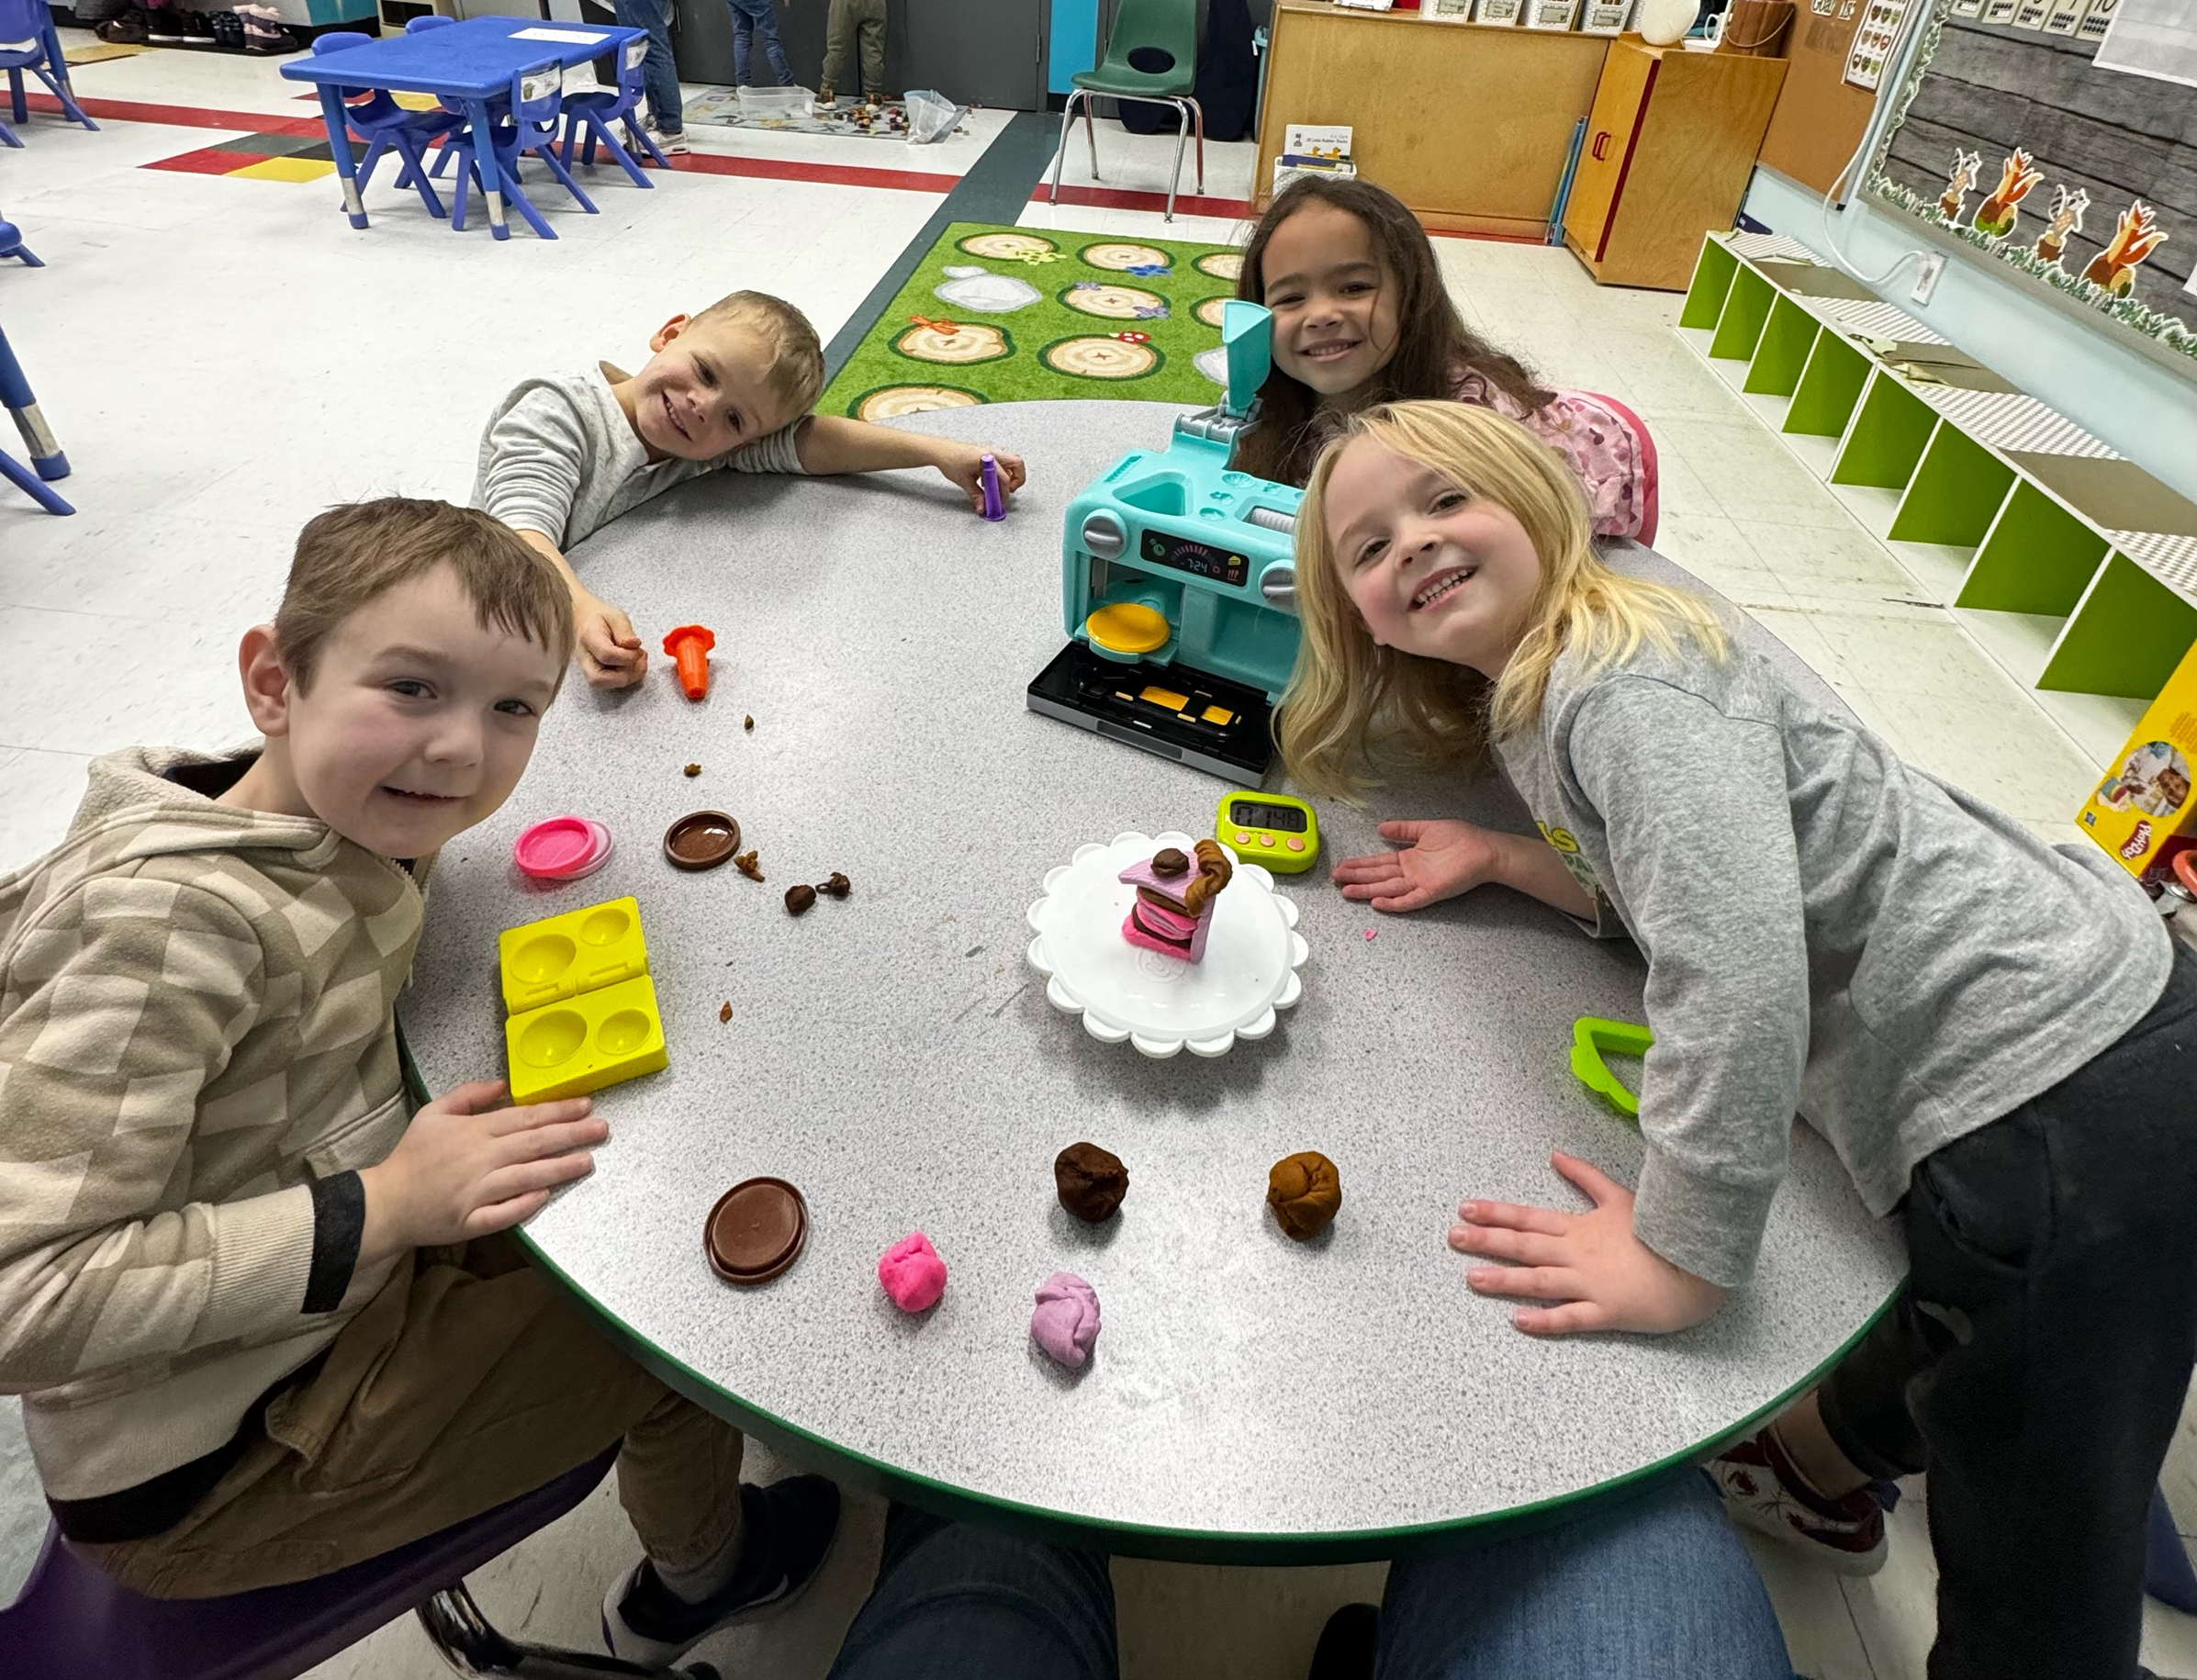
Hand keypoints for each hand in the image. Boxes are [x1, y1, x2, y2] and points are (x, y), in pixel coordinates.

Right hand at [358, 1080, 605, 1265]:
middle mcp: (480, 1159)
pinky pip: (504, 1213)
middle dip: (572, 1135)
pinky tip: (547, 1195)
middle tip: (602, 1129)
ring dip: (560, 1168)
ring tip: (588, 1160)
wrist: (384, 1202)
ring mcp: (477, 1192)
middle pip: (534, 1144)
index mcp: (473, 1132)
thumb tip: (503, 1084)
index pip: (525, 1118)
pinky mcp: (472, 1221)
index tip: (585, 1105)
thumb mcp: (433, 1113)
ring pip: (527, 1178)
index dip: (558, 1111)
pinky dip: (525, 1204)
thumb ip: (469, 1095)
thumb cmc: (412, 1156)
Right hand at [573, 589, 645, 689]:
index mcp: (589, 637)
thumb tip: (634, 645)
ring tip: (639, 660)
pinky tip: (634, 664)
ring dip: (627, 677)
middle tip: (639, 659)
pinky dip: (626, 677)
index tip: (639, 649)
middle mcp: (584, 657)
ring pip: (603, 685)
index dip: (628, 657)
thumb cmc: (601, 618)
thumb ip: (625, 631)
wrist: (583, 620)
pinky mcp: (594, 675)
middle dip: (625, 675)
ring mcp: (587, 668)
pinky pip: (608, 684)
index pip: (606, 655)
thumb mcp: (616, 616)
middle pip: (598, 679)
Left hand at [933, 442, 1025, 512]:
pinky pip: (1003, 462)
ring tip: (998, 487)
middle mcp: (992, 452)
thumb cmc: (950, 460)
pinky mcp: (988, 454)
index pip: (1004, 477)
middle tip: (1008, 491)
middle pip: (1017, 463)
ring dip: (1011, 475)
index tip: (1000, 502)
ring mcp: (991, 452)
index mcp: (987, 458)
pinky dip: (1002, 472)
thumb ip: (976, 495)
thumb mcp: (964, 481)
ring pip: (1012, 461)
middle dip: (1017, 479)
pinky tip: (990, 481)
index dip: (1004, 493)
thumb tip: (983, 507)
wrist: (940, 450)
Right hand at [1331, 819, 1502, 912]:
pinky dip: (1394, 903)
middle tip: (1336, 879)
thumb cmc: (1460, 838)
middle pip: (1378, 876)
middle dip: (1356, 877)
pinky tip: (1378, 904)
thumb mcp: (1427, 829)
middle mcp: (1411, 873)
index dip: (1360, 865)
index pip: (1379, 863)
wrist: (1485, 849)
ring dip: (1367, 891)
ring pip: (1388, 889)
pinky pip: (1410, 900)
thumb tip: (1380, 828)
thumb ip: (1404, 830)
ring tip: (1347, 891)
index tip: (1342, 866)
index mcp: (1409, 858)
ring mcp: (1420, 883)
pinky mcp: (1432, 891)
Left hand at [1449, 1151, 1728, 1334]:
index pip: (1529, 1219)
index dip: (1496, 1213)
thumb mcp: (1620, 1196)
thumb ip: (1585, 1176)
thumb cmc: (1658, 1232)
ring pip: (1540, 1281)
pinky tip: (1518, 1321)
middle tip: (1452, 1238)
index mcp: (1579, 1227)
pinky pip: (1572, 1318)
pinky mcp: (1607, 1312)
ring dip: (1504, 1279)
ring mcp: (1591, 1284)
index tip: (1465, 1209)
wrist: (1698, 1265)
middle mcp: (1578, 1254)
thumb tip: (1555, 1154)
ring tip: (1471, 1278)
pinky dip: (1545, 1321)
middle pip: (1525, 1246)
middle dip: (1487, 1241)